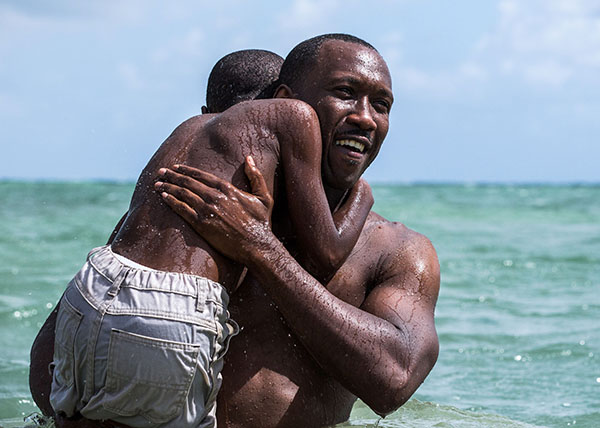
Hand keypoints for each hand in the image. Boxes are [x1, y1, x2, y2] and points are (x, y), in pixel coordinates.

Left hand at [154, 156, 274, 263]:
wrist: (257, 246)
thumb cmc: (261, 224)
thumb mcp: (264, 197)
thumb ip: (256, 176)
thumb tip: (249, 158)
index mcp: (228, 189)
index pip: (202, 175)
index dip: (187, 170)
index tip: (176, 167)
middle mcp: (215, 197)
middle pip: (188, 182)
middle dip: (172, 176)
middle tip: (160, 172)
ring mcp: (208, 211)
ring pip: (182, 194)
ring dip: (168, 187)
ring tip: (157, 184)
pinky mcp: (202, 225)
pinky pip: (182, 210)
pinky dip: (172, 202)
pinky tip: (164, 197)